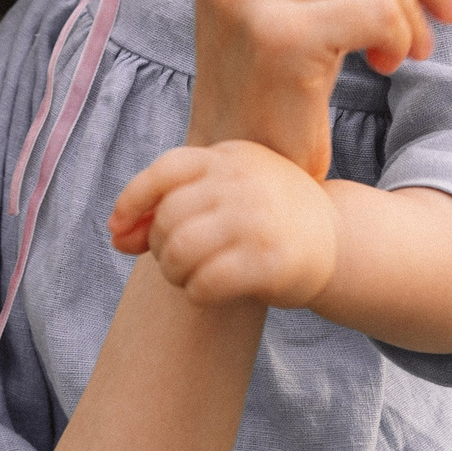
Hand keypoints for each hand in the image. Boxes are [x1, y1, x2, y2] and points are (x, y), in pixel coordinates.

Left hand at [108, 140, 338, 309]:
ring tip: (187, 277)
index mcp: (230, 157)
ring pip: (180, 249)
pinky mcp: (269, 261)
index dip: (132, 200)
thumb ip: (173, 206)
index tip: (117, 229)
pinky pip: (205, 282)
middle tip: (175, 261)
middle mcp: (244, 181)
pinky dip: (195, 293)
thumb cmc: (265, 218)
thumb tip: (115, 234)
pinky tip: (207, 292)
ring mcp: (258, 219)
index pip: (166, 169)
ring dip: (172, 272)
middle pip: (168, 216)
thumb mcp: (225, 194)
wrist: (336, 240)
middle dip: (158, 246)